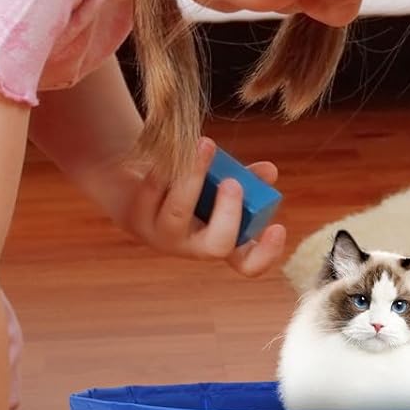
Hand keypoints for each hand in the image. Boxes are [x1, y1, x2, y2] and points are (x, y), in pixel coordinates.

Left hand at [121, 137, 287, 278]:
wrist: (132, 185)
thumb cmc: (186, 186)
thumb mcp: (218, 182)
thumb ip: (246, 178)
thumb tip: (269, 171)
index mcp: (219, 242)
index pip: (247, 265)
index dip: (266, 254)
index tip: (277, 227)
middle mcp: (191, 247)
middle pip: (216, 247)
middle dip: (228, 214)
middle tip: (233, 183)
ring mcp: (162, 236)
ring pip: (179, 211)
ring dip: (195, 175)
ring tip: (206, 144)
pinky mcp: (136, 218)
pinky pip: (155, 189)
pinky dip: (169, 164)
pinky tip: (178, 144)